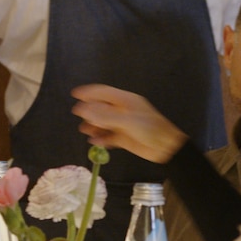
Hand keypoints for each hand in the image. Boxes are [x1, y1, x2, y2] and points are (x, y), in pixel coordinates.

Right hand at [71, 84, 187, 164]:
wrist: (166, 148)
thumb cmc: (149, 129)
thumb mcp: (126, 120)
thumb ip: (104, 116)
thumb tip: (83, 109)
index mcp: (125, 101)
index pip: (103, 92)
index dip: (89, 92)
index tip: (75, 94)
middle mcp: (122, 111)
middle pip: (101, 108)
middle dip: (89, 111)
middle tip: (78, 116)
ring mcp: (122, 125)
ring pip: (103, 123)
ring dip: (93, 126)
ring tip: (85, 130)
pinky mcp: (123, 138)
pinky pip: (108, 136)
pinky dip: (101, 139)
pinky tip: (95, 142)